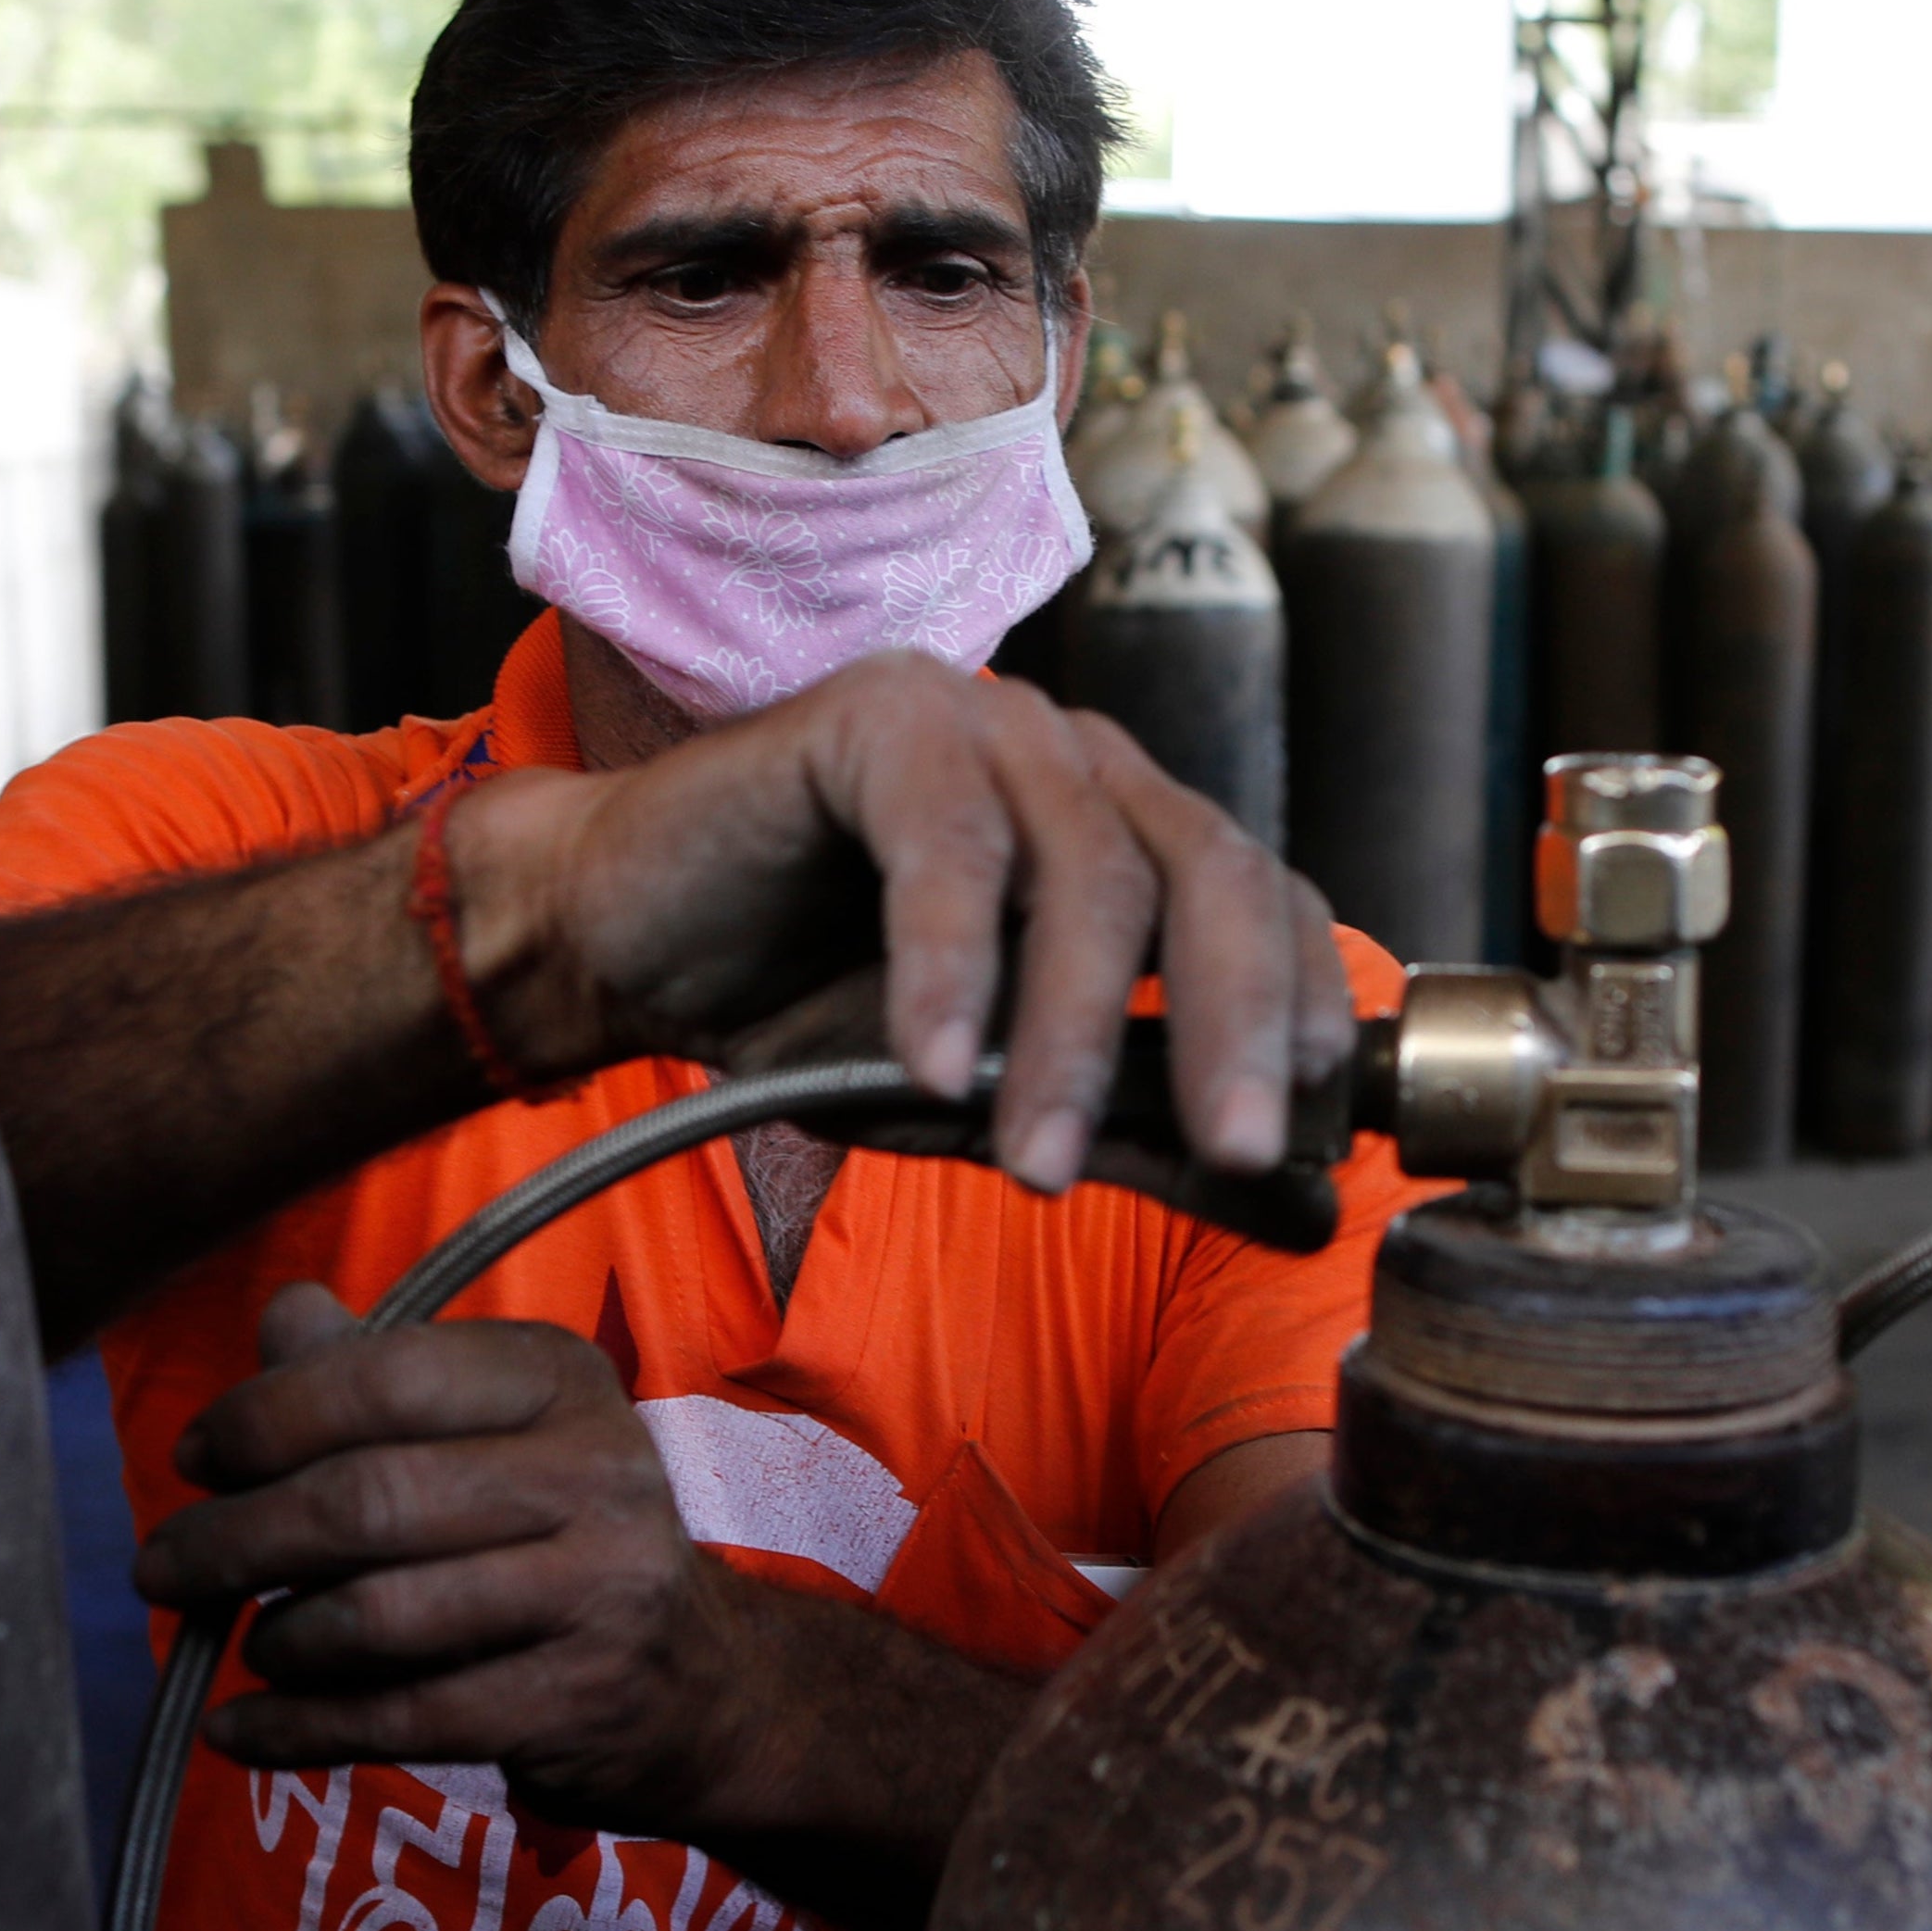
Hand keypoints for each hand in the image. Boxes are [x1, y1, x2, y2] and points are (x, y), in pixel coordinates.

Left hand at [142, 1288, 1044, 1930]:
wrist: (706, 1686)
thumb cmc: (560, 1544)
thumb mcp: (493, 1436)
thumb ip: (383, 1377)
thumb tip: (283, 1313)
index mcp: (562, 1378)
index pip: (385, 1378)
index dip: (264, 1418)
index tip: (194, 1458)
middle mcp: (597, 1469)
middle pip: (369, 1501)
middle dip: (236, 1539)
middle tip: (163, 1570)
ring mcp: (600, 1588)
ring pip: (381, 1616)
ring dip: (277, 1639)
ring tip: (247, 1643)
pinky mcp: (581, 1701)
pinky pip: (403, 1718)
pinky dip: (298, 1731)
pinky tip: (241, 1731)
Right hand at [448, 656, 1355, 1192]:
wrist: (625, 944)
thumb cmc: (814, 1008)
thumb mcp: (996, 1099)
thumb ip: (1143, 1140)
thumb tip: (1304, 1215)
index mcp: (1129, 828)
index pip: (1263, 899)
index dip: (1301, 1005)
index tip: (1306, 1131)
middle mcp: (1077, 760)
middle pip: (1209, 871)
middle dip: (1233, 1023)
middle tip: (1237, 1150)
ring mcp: (986, 721)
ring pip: (1085, 867)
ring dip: (1070, 1031)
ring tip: (1036, 1162)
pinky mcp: (880, 715)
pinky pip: (946, 842)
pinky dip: (948, 966)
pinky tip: (934, 1068)